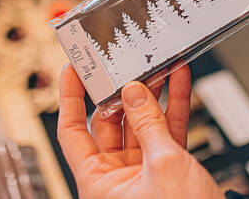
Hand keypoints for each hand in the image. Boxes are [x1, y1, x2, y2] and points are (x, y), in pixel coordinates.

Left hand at [57, 64, 223, 198]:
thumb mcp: (163, 165)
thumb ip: (148, 124)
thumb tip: (135, 92)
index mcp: (98, 183)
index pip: (72, 131)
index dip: (70, 98)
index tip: (73, 70)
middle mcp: (116, 177)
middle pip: (111, 122)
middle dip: (123, 91)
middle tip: (129, 65)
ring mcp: (142, 172)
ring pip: (142, 123)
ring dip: (152, 95)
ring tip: (158, 68)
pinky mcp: (167, 170)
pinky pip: (166, 132)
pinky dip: (173, 108)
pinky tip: (178, 83)